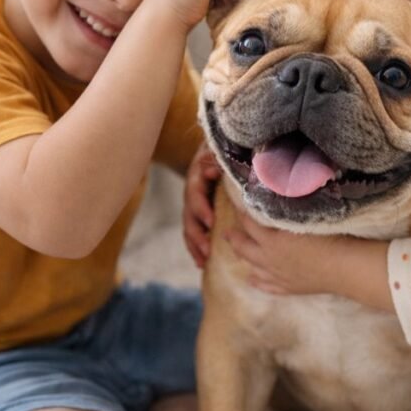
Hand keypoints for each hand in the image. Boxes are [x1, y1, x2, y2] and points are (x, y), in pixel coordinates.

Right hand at [183, 143, 221, 267]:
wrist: (215, 148)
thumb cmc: (221, 150)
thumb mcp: (219, 150)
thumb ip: (216, 159)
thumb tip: (212, 171)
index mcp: (196, 176)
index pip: (195, 194)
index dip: (201, 209)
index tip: (211, 222)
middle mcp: (191, 192)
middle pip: (189, 215)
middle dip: (197, 234)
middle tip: (207, 249)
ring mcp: (193, 203)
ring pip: (189, 227)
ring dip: (195, 245)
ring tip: (203, 261)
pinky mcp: (198, 212)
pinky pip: (194, 231)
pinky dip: (196, 247)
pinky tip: (201, 262)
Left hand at [224, 213, 342, 294]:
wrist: (344, 267)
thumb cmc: (329, 237)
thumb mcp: (306, 216)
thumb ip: (288, 208)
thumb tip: (277, 195)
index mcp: (271, 240)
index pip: (249, 223)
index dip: (241, 213)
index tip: (237, 204)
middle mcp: (269, 259)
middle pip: (243, 247)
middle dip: (233, 237)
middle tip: (225, 231)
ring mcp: (277, 276)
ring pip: (252, 267)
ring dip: (243, 258)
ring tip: (237, 251)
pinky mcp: (289, 288)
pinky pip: (267, 286)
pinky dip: (257, 281)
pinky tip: (253, 278)